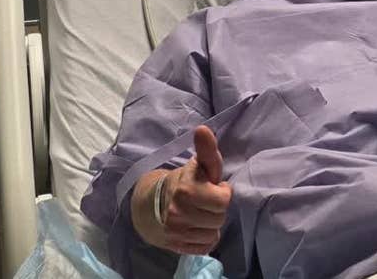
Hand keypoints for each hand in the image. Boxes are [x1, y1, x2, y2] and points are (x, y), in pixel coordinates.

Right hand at [158, 125, 231, 254]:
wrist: (152, 204)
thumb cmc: (186, 182)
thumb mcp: (199, 165)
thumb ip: (207, 149)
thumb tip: (203, 129)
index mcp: (187, 190)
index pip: (224, 200)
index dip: (222, 193)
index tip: (213, 187)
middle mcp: (179, 213)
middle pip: (219, 219)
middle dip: (216, 209)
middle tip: (205, 202)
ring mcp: (176, 233)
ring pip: (213, 234)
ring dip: (211, 225)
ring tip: (200, 214)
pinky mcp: (176, 247)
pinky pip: (205, 247)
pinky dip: (204, 238)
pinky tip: (196, 227)